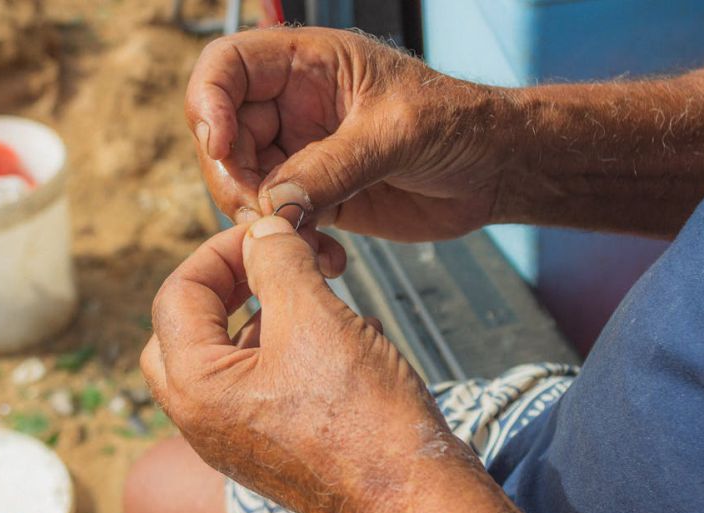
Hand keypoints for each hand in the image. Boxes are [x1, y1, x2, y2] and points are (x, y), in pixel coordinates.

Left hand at [141, 217, 521, 512]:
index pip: (177, 294)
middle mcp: (202, 419)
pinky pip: (257, 383)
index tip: (265, 232)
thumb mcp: (315, 317)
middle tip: (266, 262)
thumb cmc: (364, 419)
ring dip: (260, 315)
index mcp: (195, 387)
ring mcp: (233, 437)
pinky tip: (334, 338)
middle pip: (185, 328)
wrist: (413, 497)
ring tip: (312, 294)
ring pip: (224, 355)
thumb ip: (277, 262)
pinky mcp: (268, 446)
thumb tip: (262, 229)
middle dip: (226, 286)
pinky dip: (283, 348)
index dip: (220, 251)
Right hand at [185, 27, 515, 240]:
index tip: (221, 145)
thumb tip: (273, 205)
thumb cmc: (459, 124)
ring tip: (301, 239)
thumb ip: (332, 166)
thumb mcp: (397, 133)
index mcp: (309, 64)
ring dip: (259, 218)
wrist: (495, 170)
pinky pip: (278, 220)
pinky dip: (288, 243)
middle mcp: (295, 105)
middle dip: (233, 175)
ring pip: (245, 182)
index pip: (228, 66)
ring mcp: (302, 152)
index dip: (209, 101)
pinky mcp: (316, 196)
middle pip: (225, 133)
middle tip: (260, 213)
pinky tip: (329, 257)